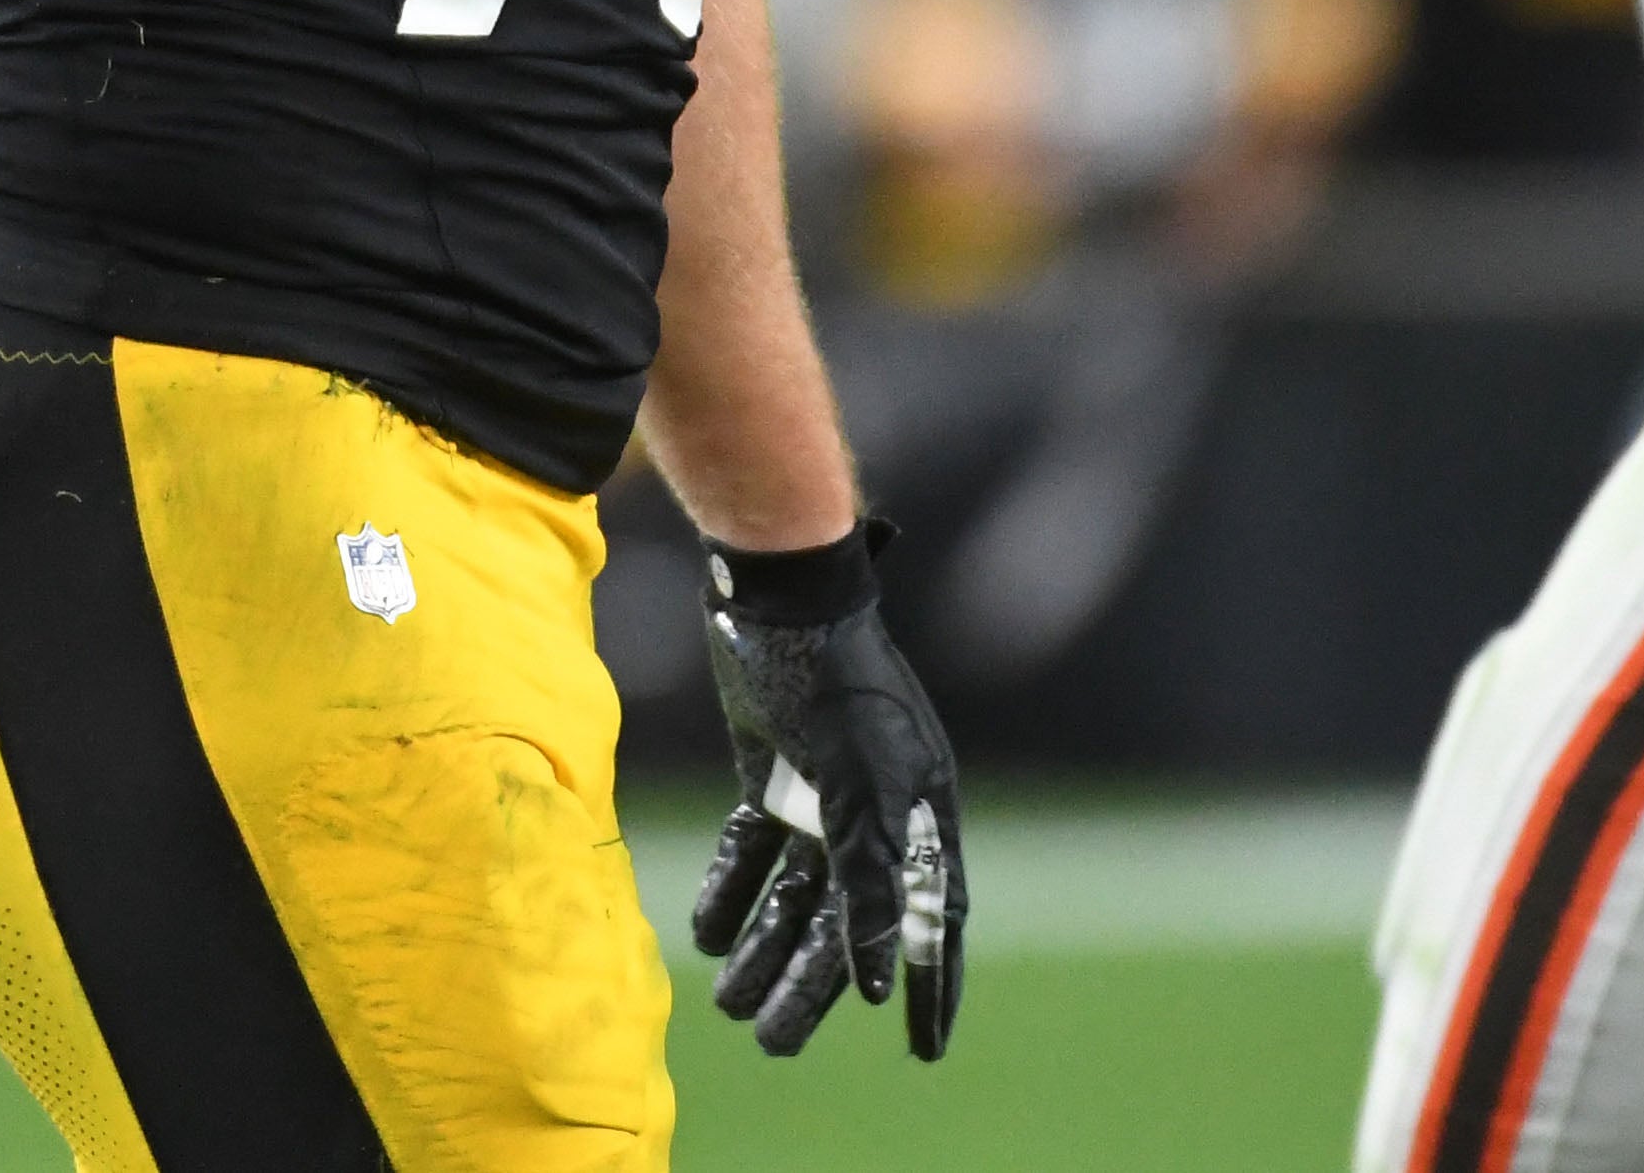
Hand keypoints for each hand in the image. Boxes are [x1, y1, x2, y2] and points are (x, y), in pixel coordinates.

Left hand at [692, 533, 965, 1060]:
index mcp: (922, 815)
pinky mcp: (771, 770)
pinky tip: (708, 936)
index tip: (923, 1051)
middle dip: (811, 984)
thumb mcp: (860, 785)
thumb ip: (869, 882)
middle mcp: (879, 811)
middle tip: (772, 1043)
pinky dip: (733, 891)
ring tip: (730, 1006)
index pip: (935, 920)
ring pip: (796, 893)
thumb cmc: (837, 681)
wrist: (779, 593)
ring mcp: (822, 792)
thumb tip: (874, 982)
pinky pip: (754, 850)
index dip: (931, 986)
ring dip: (765, 948)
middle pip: (849, 920)